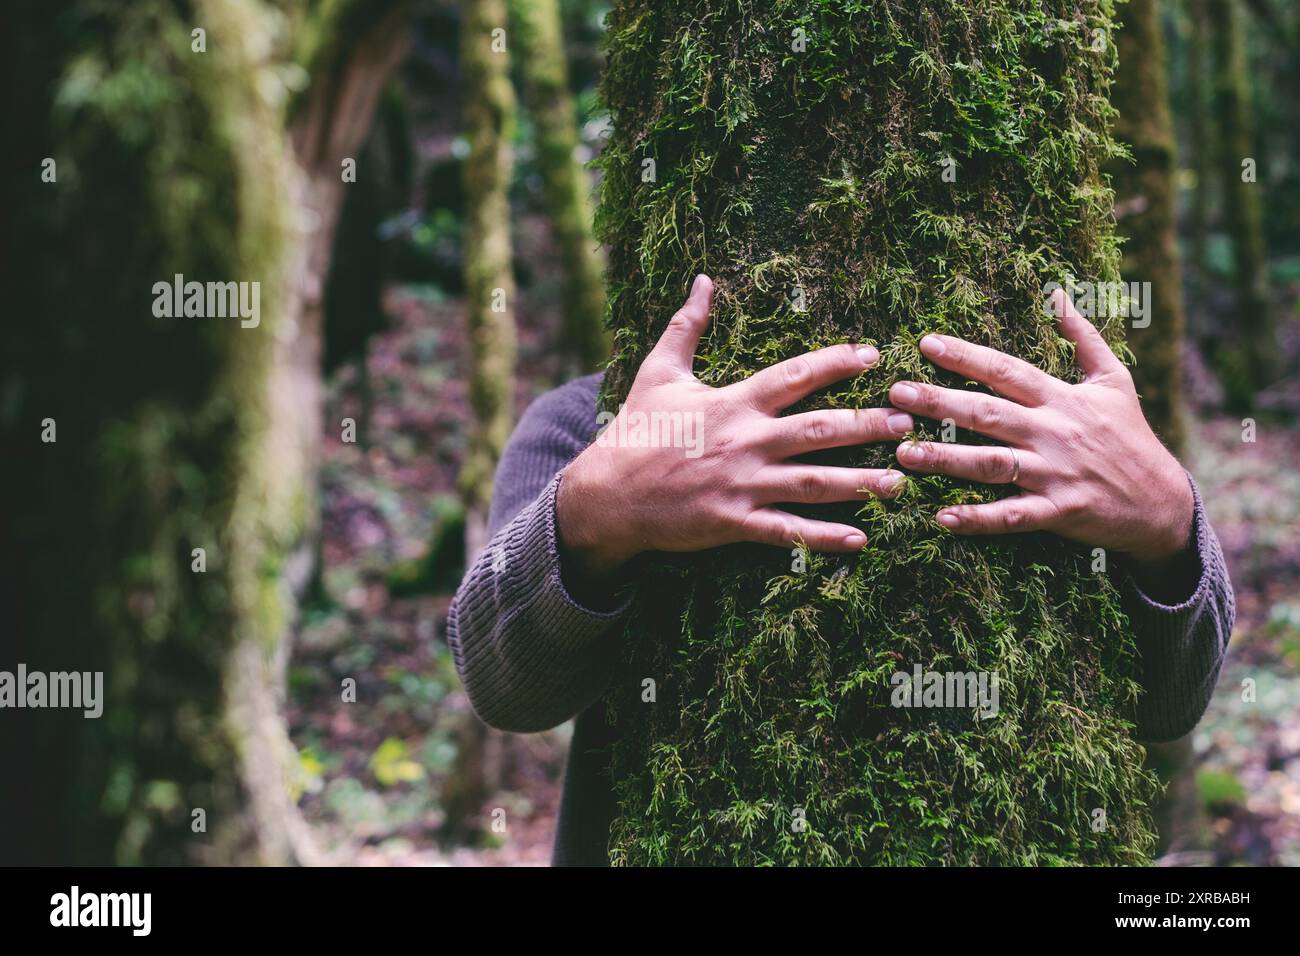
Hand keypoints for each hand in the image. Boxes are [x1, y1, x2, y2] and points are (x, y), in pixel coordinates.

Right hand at [556, 274, 913, 582]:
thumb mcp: (658, 371)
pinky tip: (861, 537)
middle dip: (867, 425)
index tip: (873, 355)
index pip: (795, 376)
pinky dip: (824, 536)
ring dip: (861, 481)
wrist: (606, 493)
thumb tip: (702, 279)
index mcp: (733, 402)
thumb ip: (687, 325)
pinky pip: (787, 530)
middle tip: (908, 421)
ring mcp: (741, 484)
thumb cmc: (636, 430)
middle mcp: (744, 441)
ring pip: (813, 482)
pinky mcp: (734, 522)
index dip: (836, 362)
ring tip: (901, 478)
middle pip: (819, 430)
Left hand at [887, 288, 1193, 566]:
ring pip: (991, 463)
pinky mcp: (1057, 511)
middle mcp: (1053, 433)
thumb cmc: (1130, 436)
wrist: (1163, 501)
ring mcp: (1054, 473)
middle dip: (940, 402)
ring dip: (945, 458)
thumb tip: (1060, 295)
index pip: (1007, 371)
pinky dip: (977, 518)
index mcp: (1062, 399)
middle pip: (988, 413)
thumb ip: (1084, 338)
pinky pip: (1010, 516)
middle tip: (896, 394)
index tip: (927, 343)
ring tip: (903, 452)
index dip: (967, 356)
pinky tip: (941, 517)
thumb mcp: (1115, 380)